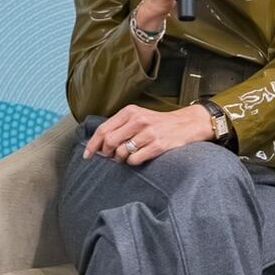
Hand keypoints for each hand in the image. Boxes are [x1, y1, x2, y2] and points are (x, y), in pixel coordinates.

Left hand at [84, 103, 213, 164]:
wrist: (187, 124)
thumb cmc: (158, 122)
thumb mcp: (138, 116)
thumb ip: (120, 126)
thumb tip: (100, 143)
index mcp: (129, 112)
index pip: (103, 129)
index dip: (92, 144)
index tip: (87, 155)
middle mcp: (138, 120)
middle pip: (110, 141)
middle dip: (105, 153)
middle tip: (109, 157)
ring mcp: (148, 133)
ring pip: (122, 152)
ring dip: (119, 159)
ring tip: (124, 158)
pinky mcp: (158, 145)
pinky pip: (135, 159)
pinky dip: (131, 163)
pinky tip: (136, 159)